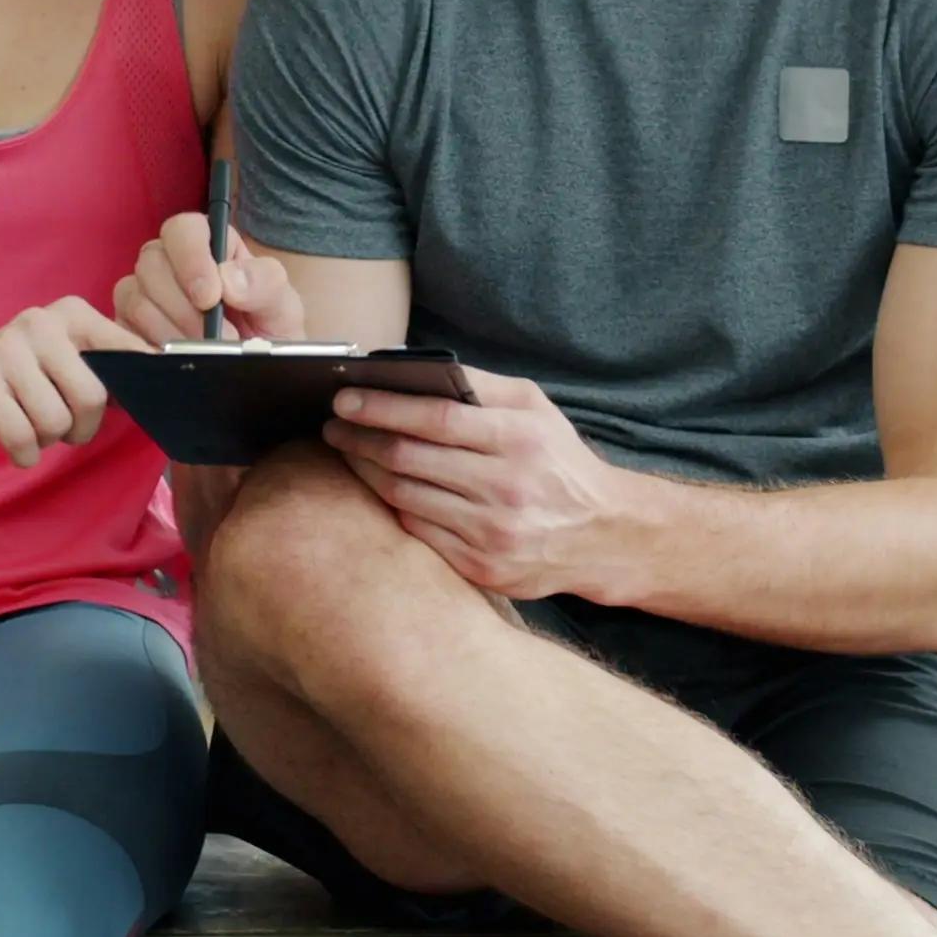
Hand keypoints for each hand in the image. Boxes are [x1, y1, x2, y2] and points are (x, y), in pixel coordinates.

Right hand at [0, 298, 140, 467]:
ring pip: (56, 421)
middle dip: (83, 427)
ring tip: (30, 423)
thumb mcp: (64, 362)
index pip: (128, 353)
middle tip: (63, 426)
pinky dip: (24, 453)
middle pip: (93, 397)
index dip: (138, 390)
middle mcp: (41, 322)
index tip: (134, 408)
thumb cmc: (18, 378)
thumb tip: (162, 390)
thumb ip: (107, 371)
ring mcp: (7, 349)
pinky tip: (14, 439)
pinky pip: (23, 437)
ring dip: (48, 439)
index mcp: (73, 313)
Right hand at [114, 210, 307, 344]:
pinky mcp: (128, 325)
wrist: (255, 371)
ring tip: (202, 351)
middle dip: (184, 307)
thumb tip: (229, 280)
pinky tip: (176, 360)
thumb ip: (266, 283)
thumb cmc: (266, 330)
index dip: (191, 259)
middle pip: (152, 263)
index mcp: (208, 243)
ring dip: (171, 331)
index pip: (184, 229)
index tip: (210, 297)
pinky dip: (150, 347)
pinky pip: (124, 330)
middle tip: (214, 338)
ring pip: (136, 298)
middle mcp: (169, 261)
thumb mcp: (282, 307)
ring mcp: (144, 293)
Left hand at [320, 372, 636, 599]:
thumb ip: (480, 387)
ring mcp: (492, 532)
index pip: (436, 418)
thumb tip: (413, 368)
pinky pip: (417, 531)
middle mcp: (507, 488)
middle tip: (332, 425)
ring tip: (347, 450)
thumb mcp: (535, 409)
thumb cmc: (559, 461)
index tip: (344, 399)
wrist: (603, 535)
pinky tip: (379, 486)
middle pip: (411, 459)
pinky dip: (391, 505)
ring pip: (405, 496)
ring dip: (366, 471)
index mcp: (521, 439)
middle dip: (360, 438)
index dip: (383, 408)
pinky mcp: (481, 567)